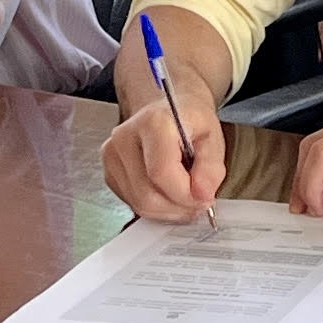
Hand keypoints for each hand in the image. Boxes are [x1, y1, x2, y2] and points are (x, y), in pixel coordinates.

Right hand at [101, 93, 229, 222]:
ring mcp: (112, 156)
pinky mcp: (109, 173)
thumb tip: (202, 195)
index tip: (204, 196)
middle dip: (178, 207)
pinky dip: (155, 207)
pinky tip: (168, 192)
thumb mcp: (214, 138)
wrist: (168, 112)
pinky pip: (133, 204)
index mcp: (153, 123)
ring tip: (185, 195)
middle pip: (147, 195)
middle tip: (198, 201)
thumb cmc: (190, 122)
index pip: (161, 173)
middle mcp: (125, 138)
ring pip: (139, 204)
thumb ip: (212, 168)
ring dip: (168, 210)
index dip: (185, 194)